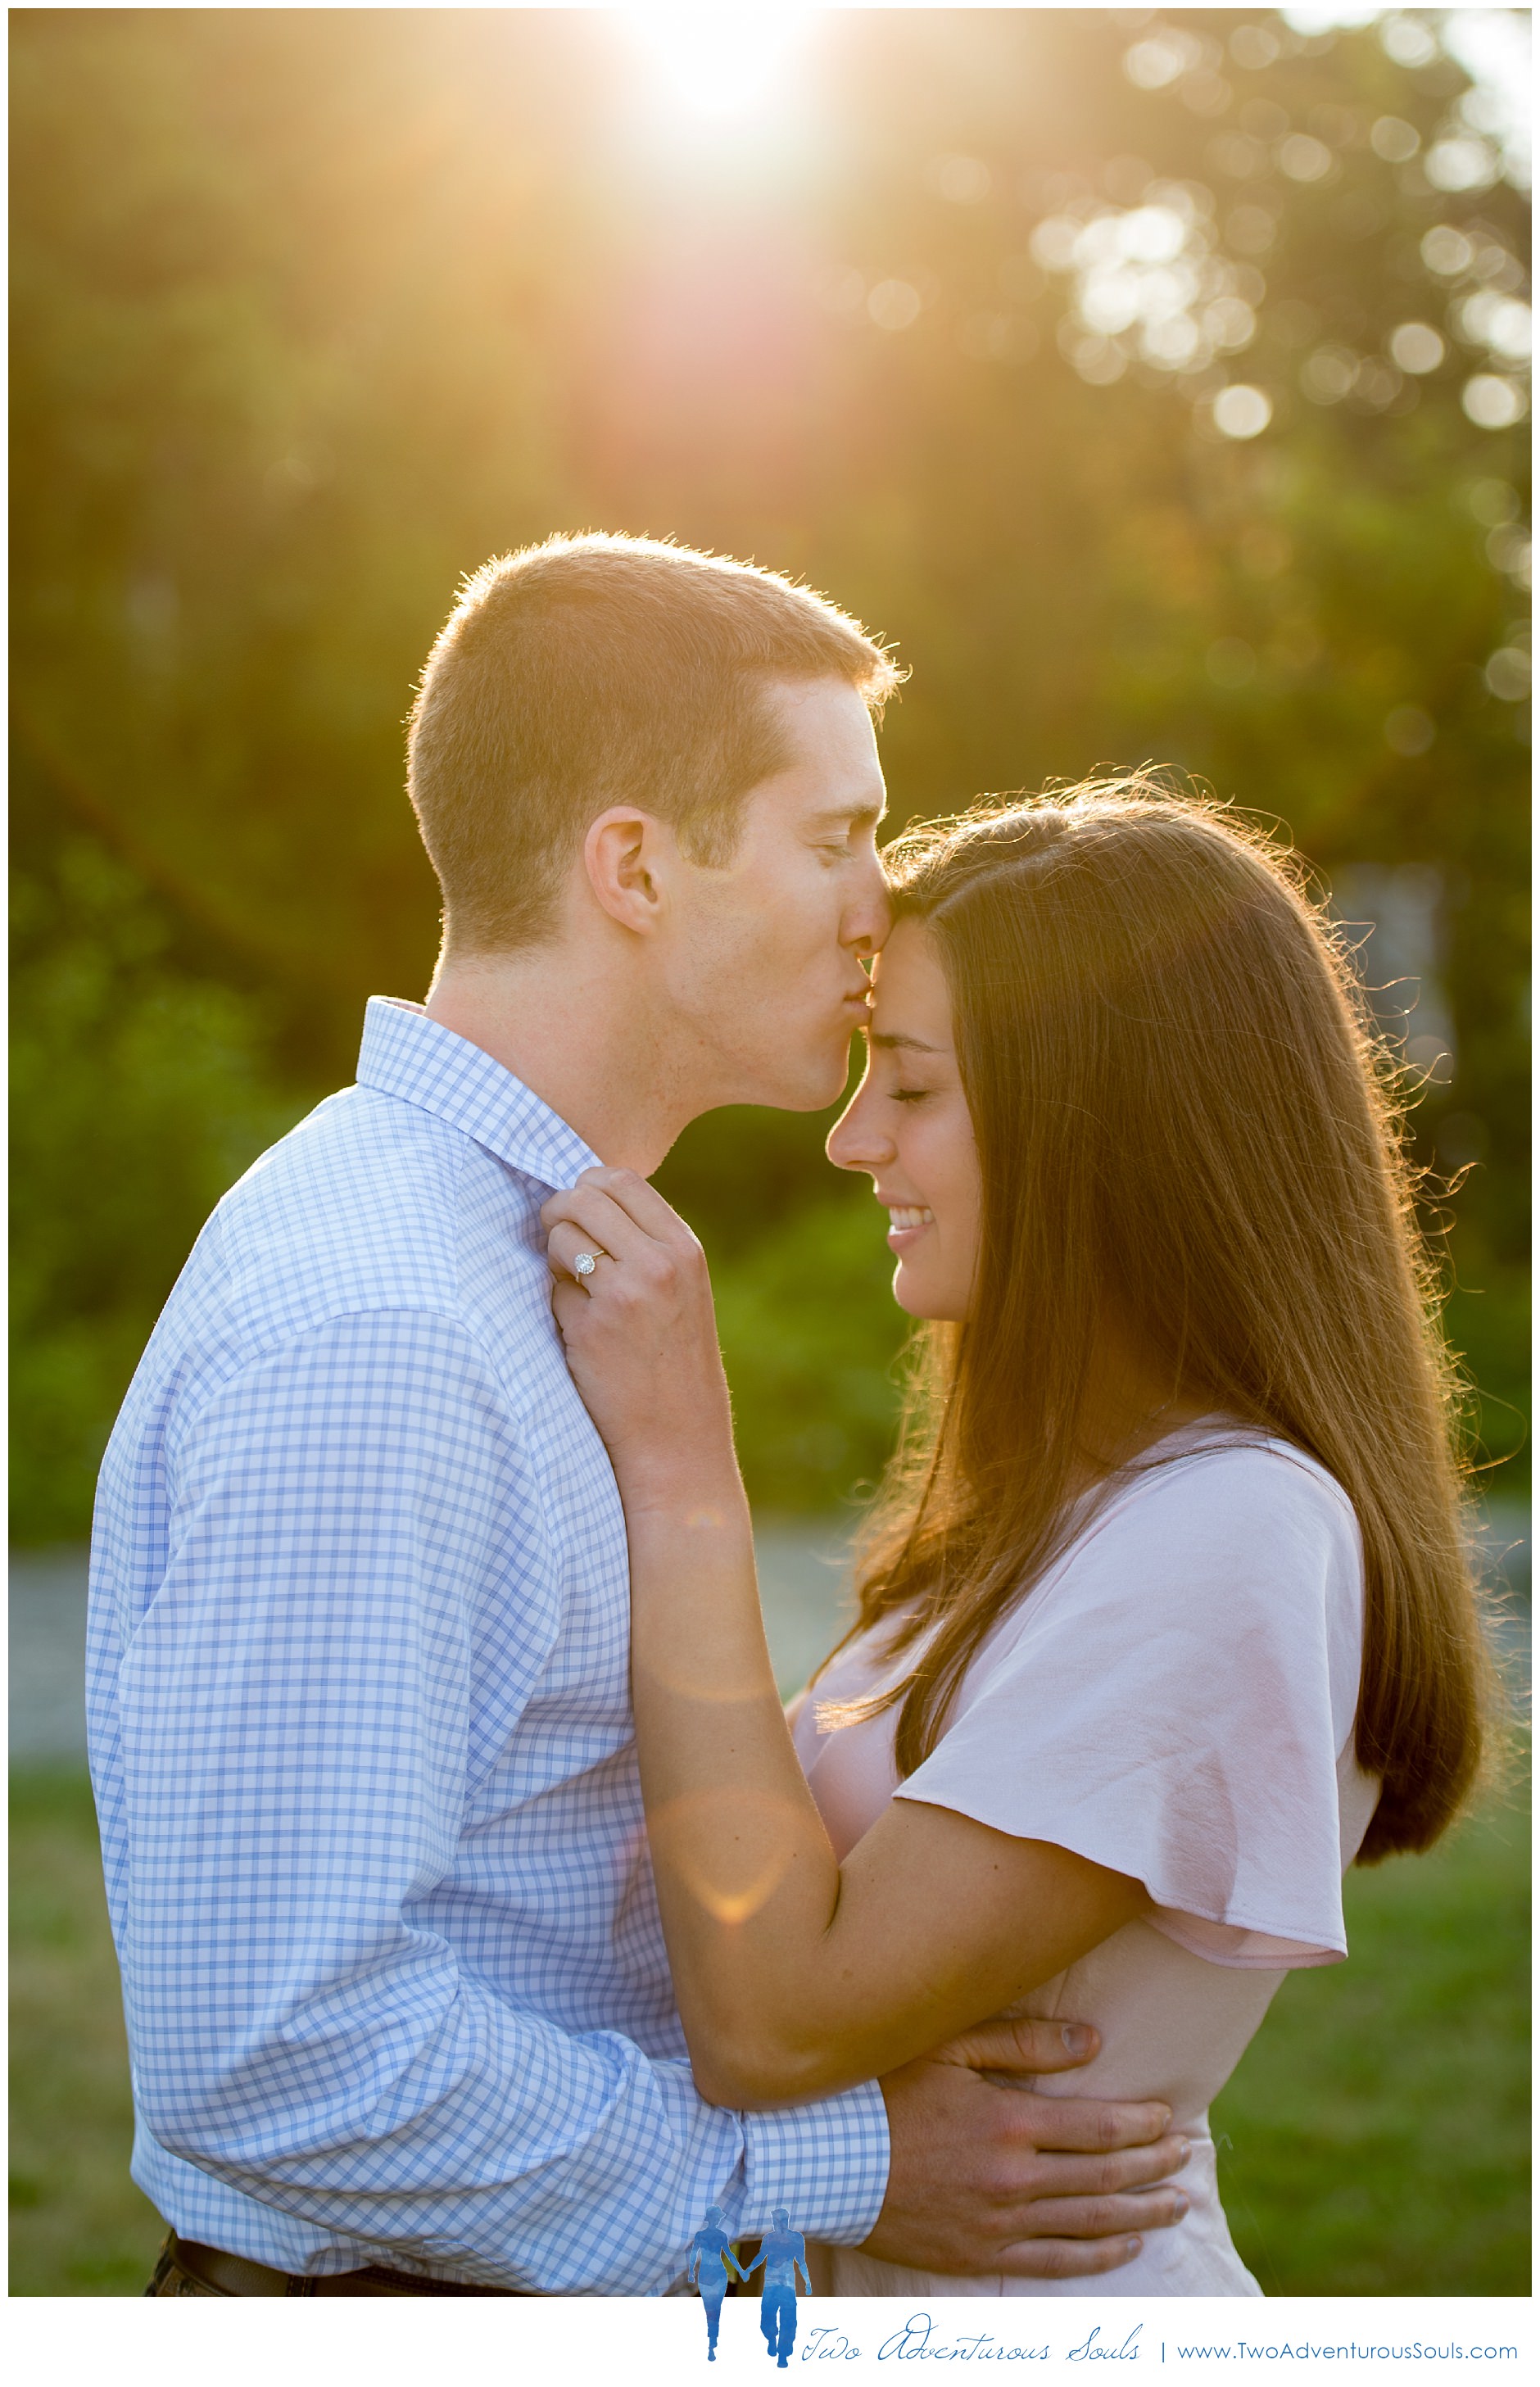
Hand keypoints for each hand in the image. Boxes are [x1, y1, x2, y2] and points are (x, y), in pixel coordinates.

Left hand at [541, 1168, 736, 1498]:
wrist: (679, 1438)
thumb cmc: (673, 1363)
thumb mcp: (682, 1291)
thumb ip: (646, 1245)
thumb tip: (581, 1200)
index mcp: (685, 1249)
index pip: (622, 1179)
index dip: (586, 1187)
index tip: (577, 1214)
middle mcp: (659, 1263)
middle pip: (584, 1195)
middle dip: (558, 1212)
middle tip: (556, 1241)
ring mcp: (626, 1292)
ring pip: (562, 1234)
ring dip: (555, 1255)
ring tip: (573, 1289)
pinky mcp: (592, 1326)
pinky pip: (553, 1287)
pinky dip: (556, 1302)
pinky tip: (578, 1331)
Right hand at [865, 2018, 1190, 2279]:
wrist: (824, 2158)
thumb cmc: (883, 2090)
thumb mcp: (950, 2047)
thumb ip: (1024, 2044)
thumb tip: (1093, 2042)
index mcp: (1008, 2122)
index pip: (1098, 2128)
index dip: (1140, 2125)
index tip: (1168, 2118)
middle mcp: (1012, 2178)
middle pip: (1103, 2176)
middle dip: (1152, 2166)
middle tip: (1186, 2158)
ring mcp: (997, 2223)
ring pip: (1088, 2223)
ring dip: (1139, 2213)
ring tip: (1175, 2204)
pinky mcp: (979, 2253)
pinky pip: (1053, 2262)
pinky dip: (1096, 2255)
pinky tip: (1124, 2246)